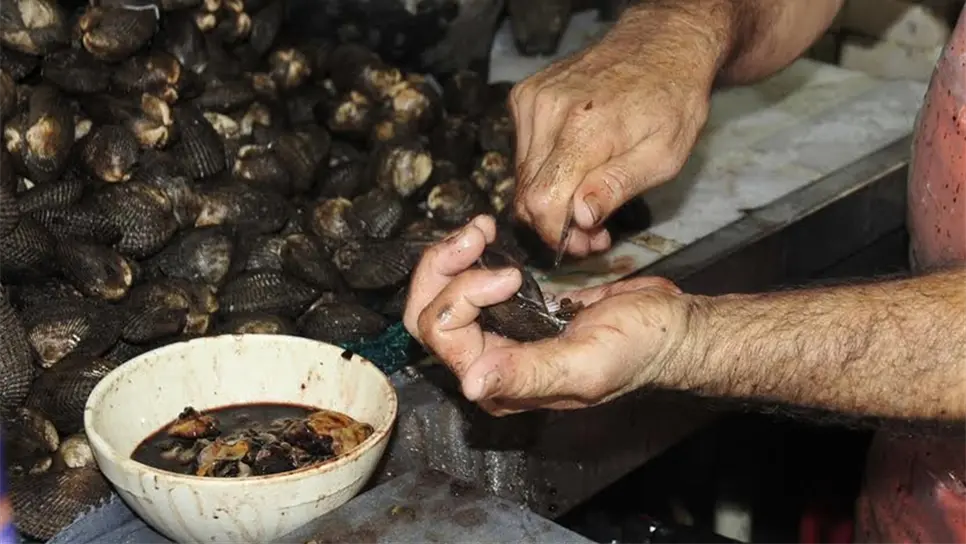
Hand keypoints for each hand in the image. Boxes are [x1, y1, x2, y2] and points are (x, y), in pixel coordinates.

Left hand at [403, 214, 692, 415]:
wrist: (672, 327)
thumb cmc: (641, 349)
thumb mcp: (587, 363)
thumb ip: (530, 374)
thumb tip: (474, 385)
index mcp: (502, 385)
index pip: (444, 336)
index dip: (464, 296)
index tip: (512, 275)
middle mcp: (492, 363)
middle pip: (429, 314)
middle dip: (443, 268)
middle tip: (477, 233)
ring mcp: (499, 334)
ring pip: (442, 295)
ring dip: (453, 256)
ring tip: (482, 229)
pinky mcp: (512, 308)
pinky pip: (467, 282)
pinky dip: (469, 254)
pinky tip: (489, 235)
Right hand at [509, 7, 716, 255]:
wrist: (663, 45)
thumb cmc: (673, 99)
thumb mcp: (663, 156)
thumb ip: (617, 187)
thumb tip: (580, 217)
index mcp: (585, 128)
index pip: (542, 201)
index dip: (557, 234)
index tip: (581, 243)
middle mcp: (549, 111)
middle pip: (527, 194)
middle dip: (556, 222)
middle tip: (592, 230)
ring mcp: (533, 100)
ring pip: (522, 176)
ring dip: (550, 198)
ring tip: (588, 199)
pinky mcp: (527, 96)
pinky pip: (522, 152)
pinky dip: (545, 170)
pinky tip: (575, 170)